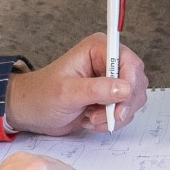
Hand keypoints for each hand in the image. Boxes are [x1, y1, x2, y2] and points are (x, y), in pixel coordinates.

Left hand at [6, 31, 147, 134]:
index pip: (129, 62)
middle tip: (99, 117)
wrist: (32, 112)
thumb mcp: (66, 93)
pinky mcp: (110, 97)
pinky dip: (111, 121)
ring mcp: (111, 80)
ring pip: (134, 99)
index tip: (120, 107)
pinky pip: (126, 111)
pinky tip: (91, 120)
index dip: (130, 84)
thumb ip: (96, 90)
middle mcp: (108, 61)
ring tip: (91, 118)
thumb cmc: (42, 96)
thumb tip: (125, 89)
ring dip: (115, 115)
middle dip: (121, 104)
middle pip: (137, 81)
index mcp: (98, 48)